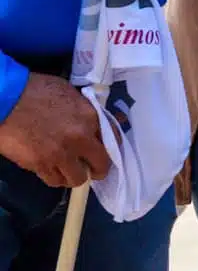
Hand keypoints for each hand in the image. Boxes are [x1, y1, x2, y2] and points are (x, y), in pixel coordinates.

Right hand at [0, 75, 110, 189]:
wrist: (3, 99)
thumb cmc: (32, 90)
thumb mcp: (67, 92)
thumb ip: (82, 109)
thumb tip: (89, 121)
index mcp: (90, 116)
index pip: (114, 139)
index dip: (110, 148)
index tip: (104, 152)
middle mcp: (80, 138)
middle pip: (101, 165)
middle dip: (97, 169)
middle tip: (90, 169)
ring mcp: (61, 153)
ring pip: (78, 178)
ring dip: (74, 175)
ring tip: (67, 170)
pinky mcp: (41, 164)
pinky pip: (54, 181)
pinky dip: (54, 178)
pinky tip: (51, 171)